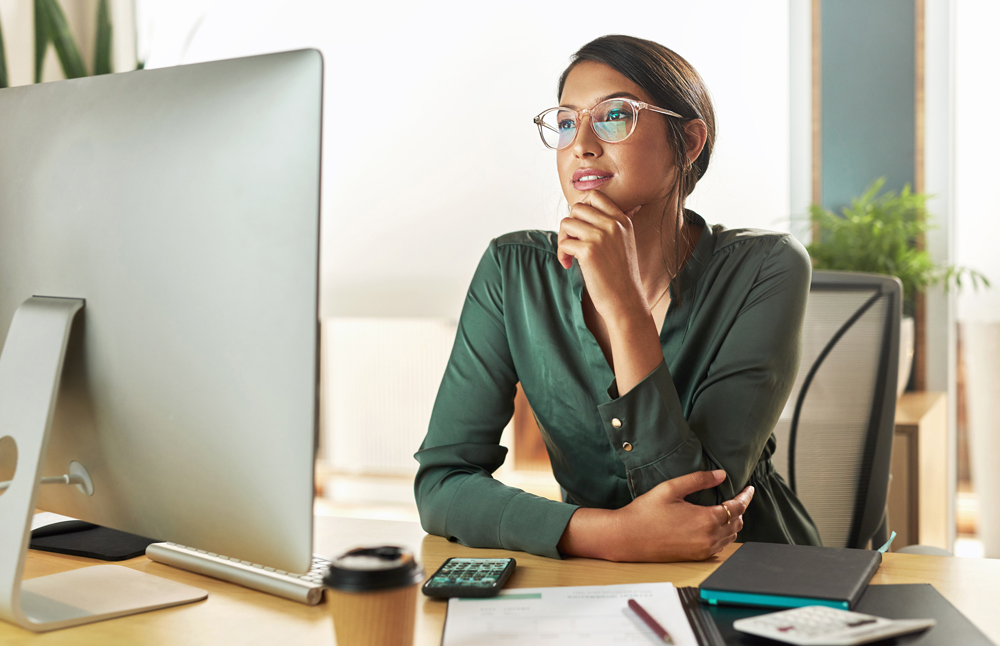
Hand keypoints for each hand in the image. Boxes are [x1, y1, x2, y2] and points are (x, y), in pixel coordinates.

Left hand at [556, 191, 644, 322]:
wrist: (626, 300)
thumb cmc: (621, 275)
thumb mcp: (625, 242)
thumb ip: (616, 224)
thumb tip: (616, 207)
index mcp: (622, 220)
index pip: (595, 196)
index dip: (581, 209)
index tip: (581, 227)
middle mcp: (612, 224)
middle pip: (577, 208)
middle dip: (569, 225)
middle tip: (572, 243)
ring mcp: (601, 236)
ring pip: (566, 223)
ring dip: (563, 239)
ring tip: (570, 255)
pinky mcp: (589, 251)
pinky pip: (564, 243)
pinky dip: (562, 255)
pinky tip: (570, 265)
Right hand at [558, 469, 753, 561]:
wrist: (627, 538)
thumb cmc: (646, 512)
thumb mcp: (671, 489)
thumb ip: (698, 480)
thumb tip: (721, 475)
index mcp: (706, 520)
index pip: (737, 508)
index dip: (745, 497)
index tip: (749, 489)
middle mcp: (709, 538)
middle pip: (737, 523)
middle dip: (739, 509)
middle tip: (737, 496)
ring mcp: (703, 550)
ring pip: (730, 536)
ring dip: (732, 523)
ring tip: (726, 510)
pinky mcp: (696, 557)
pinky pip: (719, 546)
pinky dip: (723, 535)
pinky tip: (713, 526)